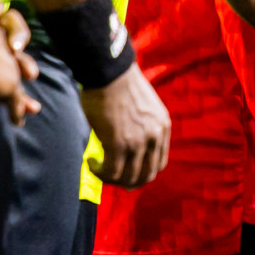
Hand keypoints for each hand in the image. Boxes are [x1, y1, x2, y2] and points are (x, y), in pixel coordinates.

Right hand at [78, 63, 170, 188]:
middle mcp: (155, 136)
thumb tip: (129, 144)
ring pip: (128, 177)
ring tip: (98, 167)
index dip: (143, 173)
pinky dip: (100, 172)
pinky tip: (91, 162)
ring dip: (111, 178)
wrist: (110, 73)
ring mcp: (138, 142)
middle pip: (146, 175)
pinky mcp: (118, 144)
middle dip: (129, 182)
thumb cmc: (121, 85)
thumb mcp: (145, 107)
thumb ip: (144, 126)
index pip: (159, 163)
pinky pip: (111, 171)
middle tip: (112, 177)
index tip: (128, 173)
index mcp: (163, 127)